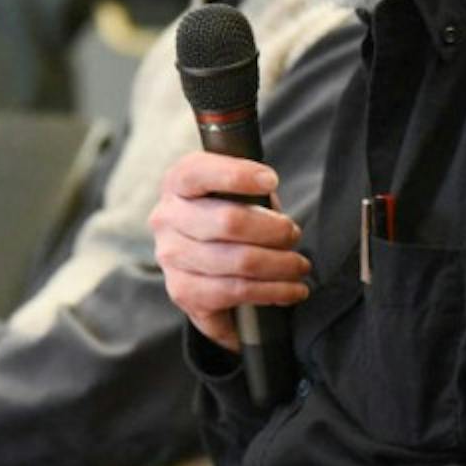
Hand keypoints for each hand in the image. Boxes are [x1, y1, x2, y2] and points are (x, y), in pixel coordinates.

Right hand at [148, 151, 309, 352]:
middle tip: (294, 234)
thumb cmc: (224, 215)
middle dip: (274, 229)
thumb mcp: (234, 192)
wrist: (200, 259)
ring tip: (299, 265)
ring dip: (280, 265)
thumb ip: (250, 192)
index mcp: (177, 182)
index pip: (199, 173)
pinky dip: (272, 292)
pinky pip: (235, 292)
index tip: (271, 180)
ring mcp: (171, 257)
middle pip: (229, 222)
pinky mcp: (182, 291)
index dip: (237, 175)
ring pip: (238, 261)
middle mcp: (166, 218)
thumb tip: (277, 215)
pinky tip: (291, 289)